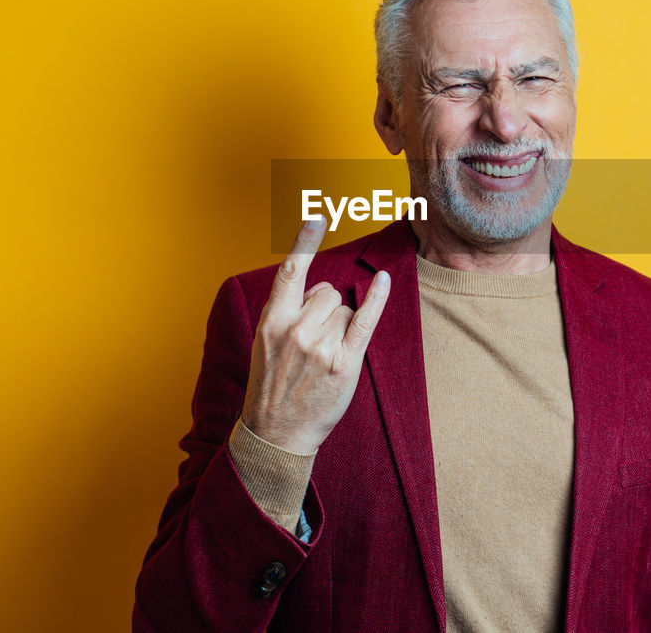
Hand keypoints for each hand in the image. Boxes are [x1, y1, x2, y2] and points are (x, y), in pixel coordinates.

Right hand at [241, 219, 390, 453]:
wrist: (276, 433)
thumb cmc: (272, 385)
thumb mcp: (266, 343)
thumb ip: (287, 312)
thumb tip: (320, 289)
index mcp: (272, 320)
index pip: (290, 271)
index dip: (304, 241)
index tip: (318, 216)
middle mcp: (296, 330)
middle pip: (328, 293)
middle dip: (326, 309)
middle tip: (312, 341)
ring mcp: (320, 347)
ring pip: (345, 310)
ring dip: (340, 327)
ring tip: (322, 356)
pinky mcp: (344, 363)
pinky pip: (365, 320)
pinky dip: (377, 298)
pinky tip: (384, 280)